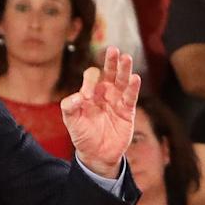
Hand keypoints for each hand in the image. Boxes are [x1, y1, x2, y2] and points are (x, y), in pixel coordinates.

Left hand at [61, 50, 141, 177]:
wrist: (96, 154)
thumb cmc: (82, 135)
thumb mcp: (71, 121)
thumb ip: (69, 107)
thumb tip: (79, 96)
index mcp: (90, 92)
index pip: (92, 77)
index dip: (90, 81)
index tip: (87, 96)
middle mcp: (104, 93)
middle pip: (109, 72)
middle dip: (111, 61)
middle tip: (113, 50)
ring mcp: (117, 100)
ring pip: (122, 81)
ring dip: (124, 69)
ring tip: (126, 58)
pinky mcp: (127, 111)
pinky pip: (131, 96)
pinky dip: (133, 87)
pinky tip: (135, 78)